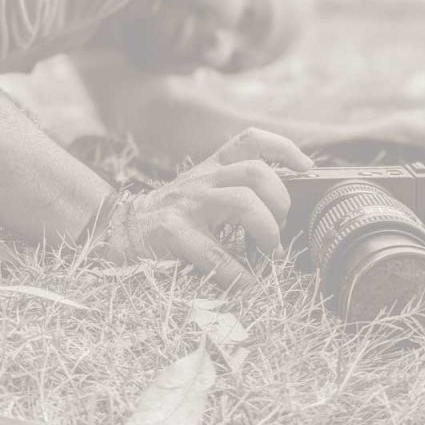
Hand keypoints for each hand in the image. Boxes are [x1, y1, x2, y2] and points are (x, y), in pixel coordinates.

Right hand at [104, 128, 313, 288]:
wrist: (117, 231)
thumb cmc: (169, 216)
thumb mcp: (200, 191)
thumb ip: (233, 190)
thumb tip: (281, 215)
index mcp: (212, 168)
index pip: (251, 140)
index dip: (284, 148)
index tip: (306, 167)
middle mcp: (202, 180)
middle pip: (256, 171)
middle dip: (280, 199)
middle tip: (280, 224)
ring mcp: (188, 205)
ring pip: (242, 201)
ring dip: (267, 229)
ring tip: (269, 251)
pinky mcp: (173, 234)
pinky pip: (216, 253)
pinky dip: (239, 274)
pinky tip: (247, 284)